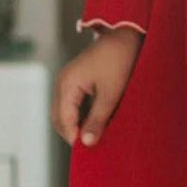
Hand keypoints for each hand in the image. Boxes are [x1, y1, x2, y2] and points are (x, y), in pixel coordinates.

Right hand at [51, 28, 143, 146]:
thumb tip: (86, 142)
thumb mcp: (111, 94)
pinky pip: (72, 102)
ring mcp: (69, 79)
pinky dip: (80, 115)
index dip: (74, 138)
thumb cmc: (120, 60)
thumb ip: (97, 120)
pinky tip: (96, 121)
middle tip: (92, 146)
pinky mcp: (77, 78)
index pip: (63, 121)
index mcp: (67, 84)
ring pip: (65, 111)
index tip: (88, 153)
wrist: (128, 34)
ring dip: (76, 124)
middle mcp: (63, 81)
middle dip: (72, 133)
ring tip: (95, 136)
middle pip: (59, 118)